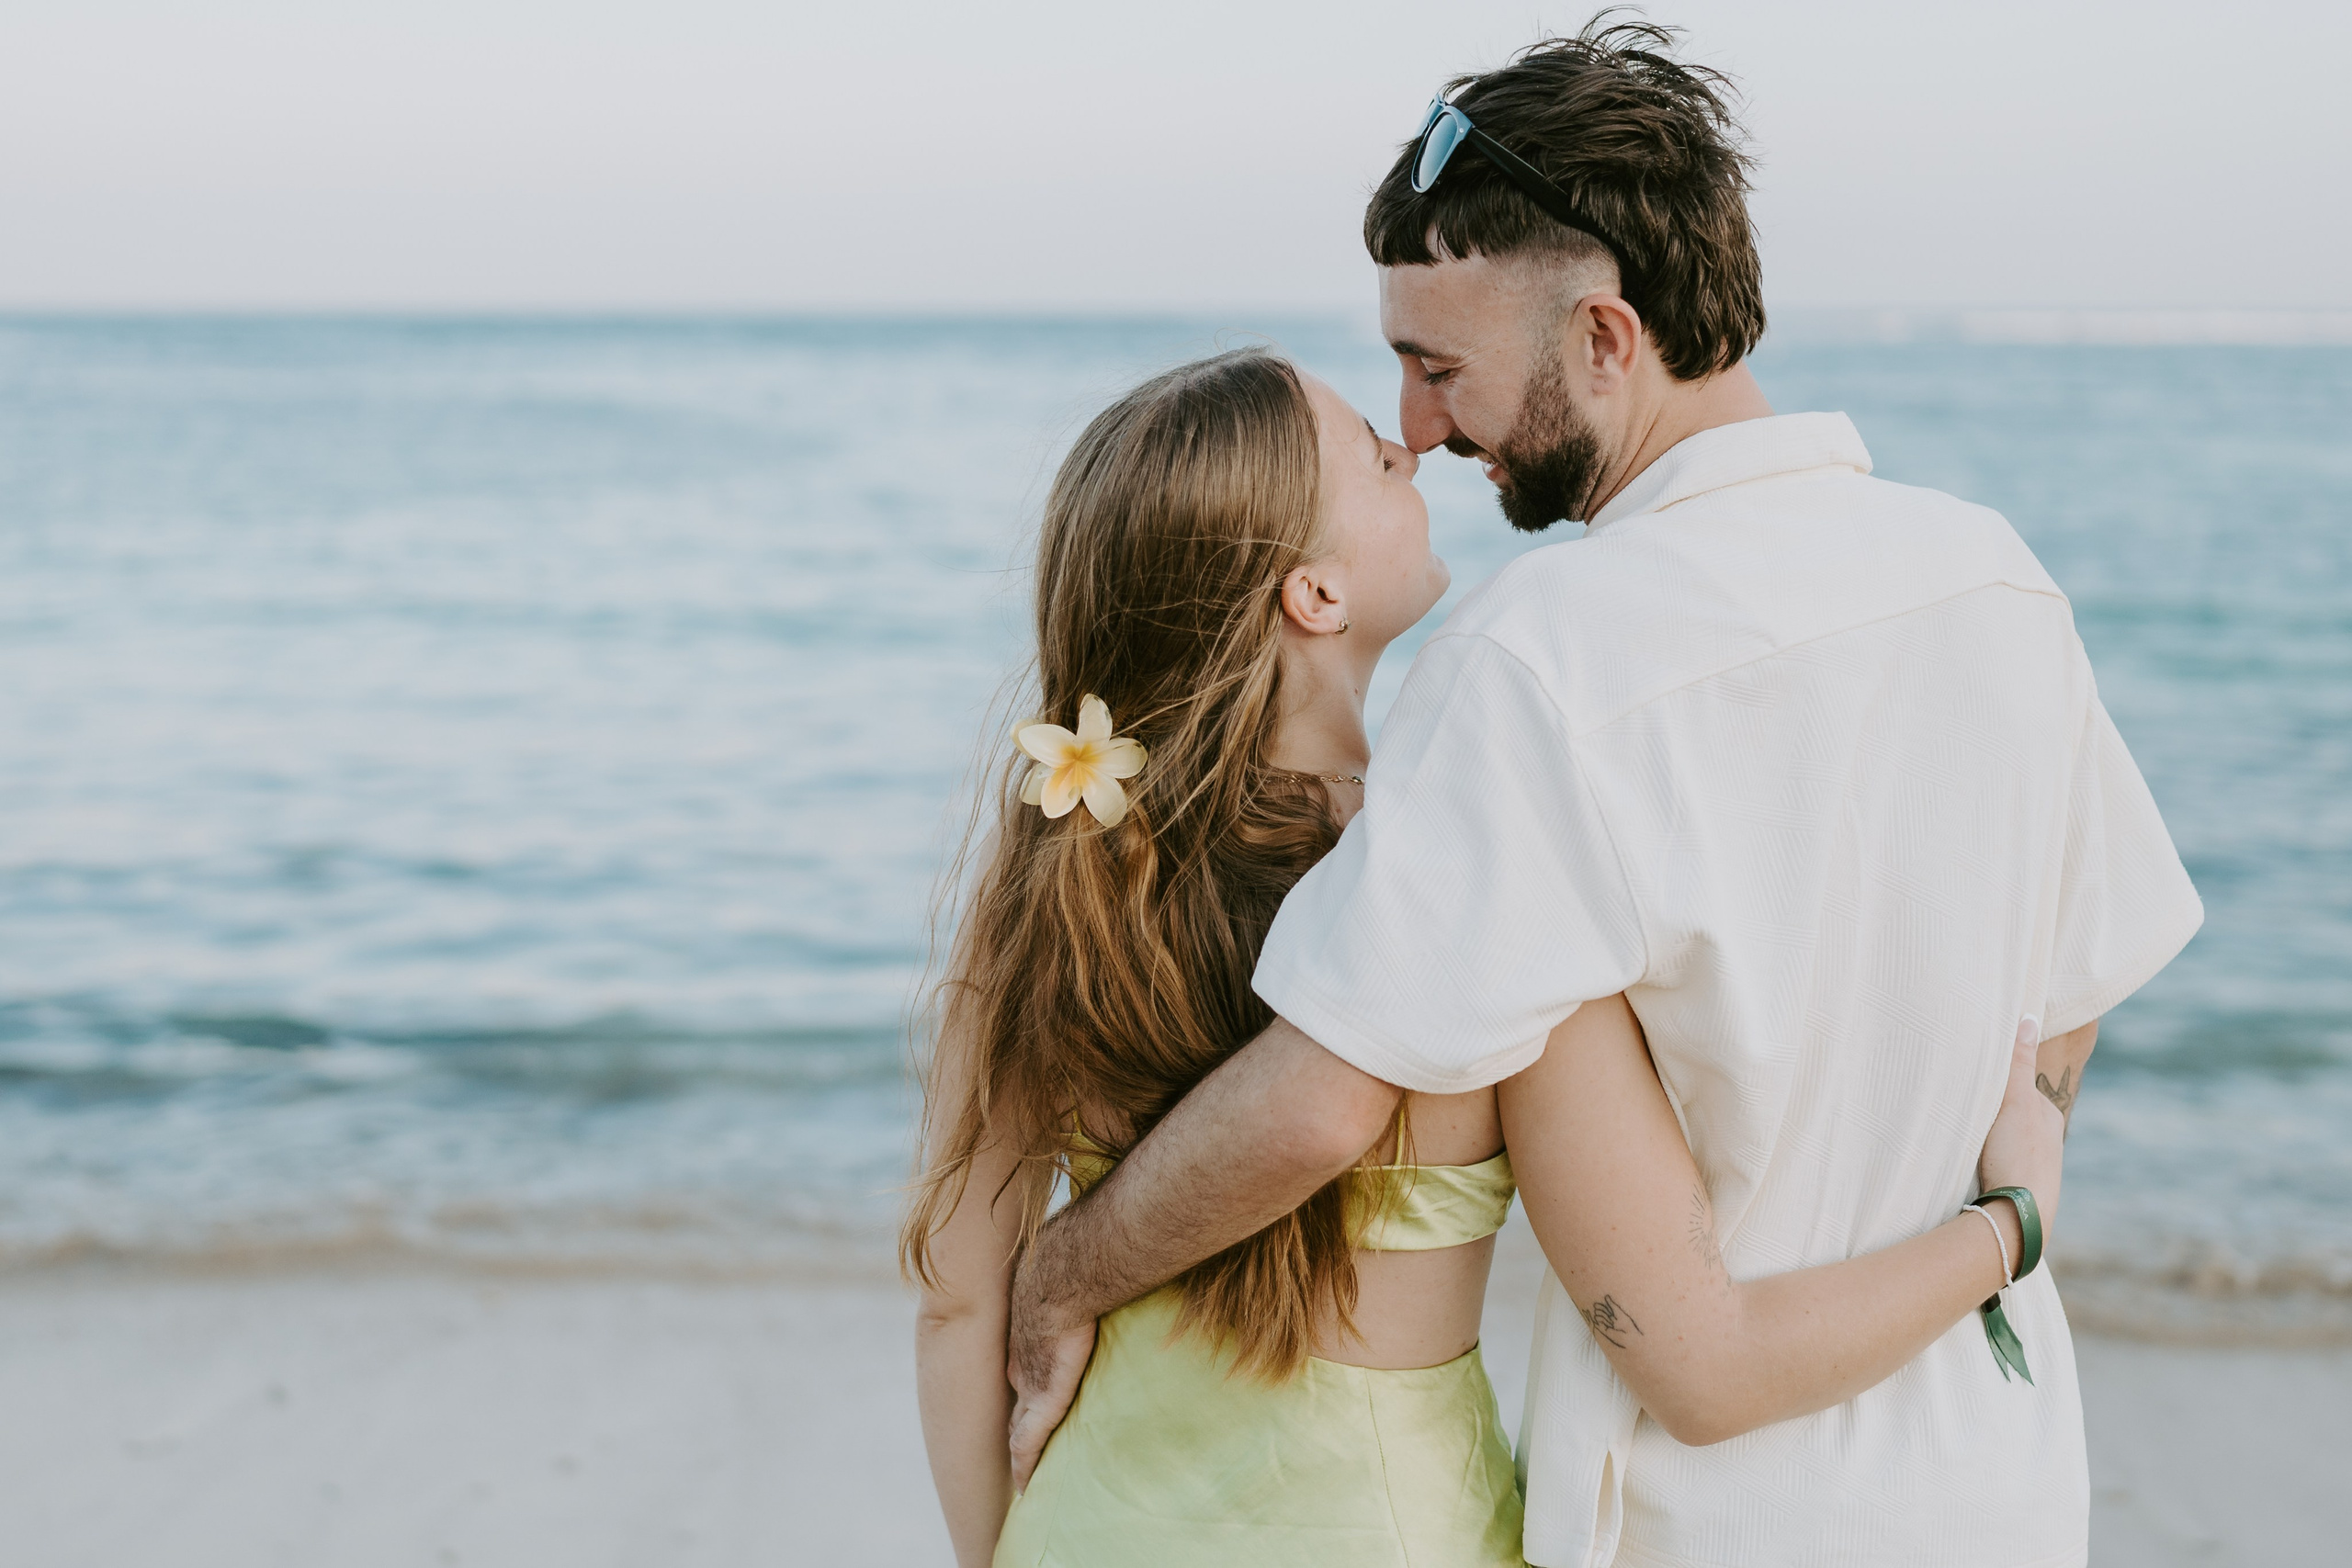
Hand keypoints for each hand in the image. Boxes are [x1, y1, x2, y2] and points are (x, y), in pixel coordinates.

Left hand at [1005, 1251, 1096, 1491]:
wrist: (1068, 1271)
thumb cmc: (1077, 1256)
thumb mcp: (1073, 1263)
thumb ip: (1089, 1269)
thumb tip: (1120, 1254)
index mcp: (1030, 1328)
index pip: (1024, 1363)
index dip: (1025, 1380)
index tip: (1027, 1389)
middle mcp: (1022, 1359)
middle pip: (1017, 1397)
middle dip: (1017, 1417)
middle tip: (1018, 1441)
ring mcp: (1031, 1380)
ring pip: (1019, 1425)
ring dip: (1021, 1449)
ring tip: (1024, 1473)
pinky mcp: (1044, 1399)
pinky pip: (1027, 1442)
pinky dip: (1025, 1464)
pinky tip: (1024, 1487)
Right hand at [1976, 1017, 2064, 1239]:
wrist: (2019, 1220)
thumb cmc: (2019, 1158)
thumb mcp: (2015, 1104)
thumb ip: (2017, 1063)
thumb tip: (2029, 1017)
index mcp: (2050, 1117)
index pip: (2017, 1086)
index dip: (1994, 1084)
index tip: (1971, 1085)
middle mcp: (2047, 1141)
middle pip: (2011, 1114)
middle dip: (1990, 1112)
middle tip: (1963, 1114)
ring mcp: (2034, 1167)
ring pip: (2004, 1140)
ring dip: (1985, 1138)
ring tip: (1963, 1141)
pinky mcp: (2019, 1189)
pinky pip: (1998, 1163)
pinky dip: (1985, 1160)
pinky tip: (1971, 1168)